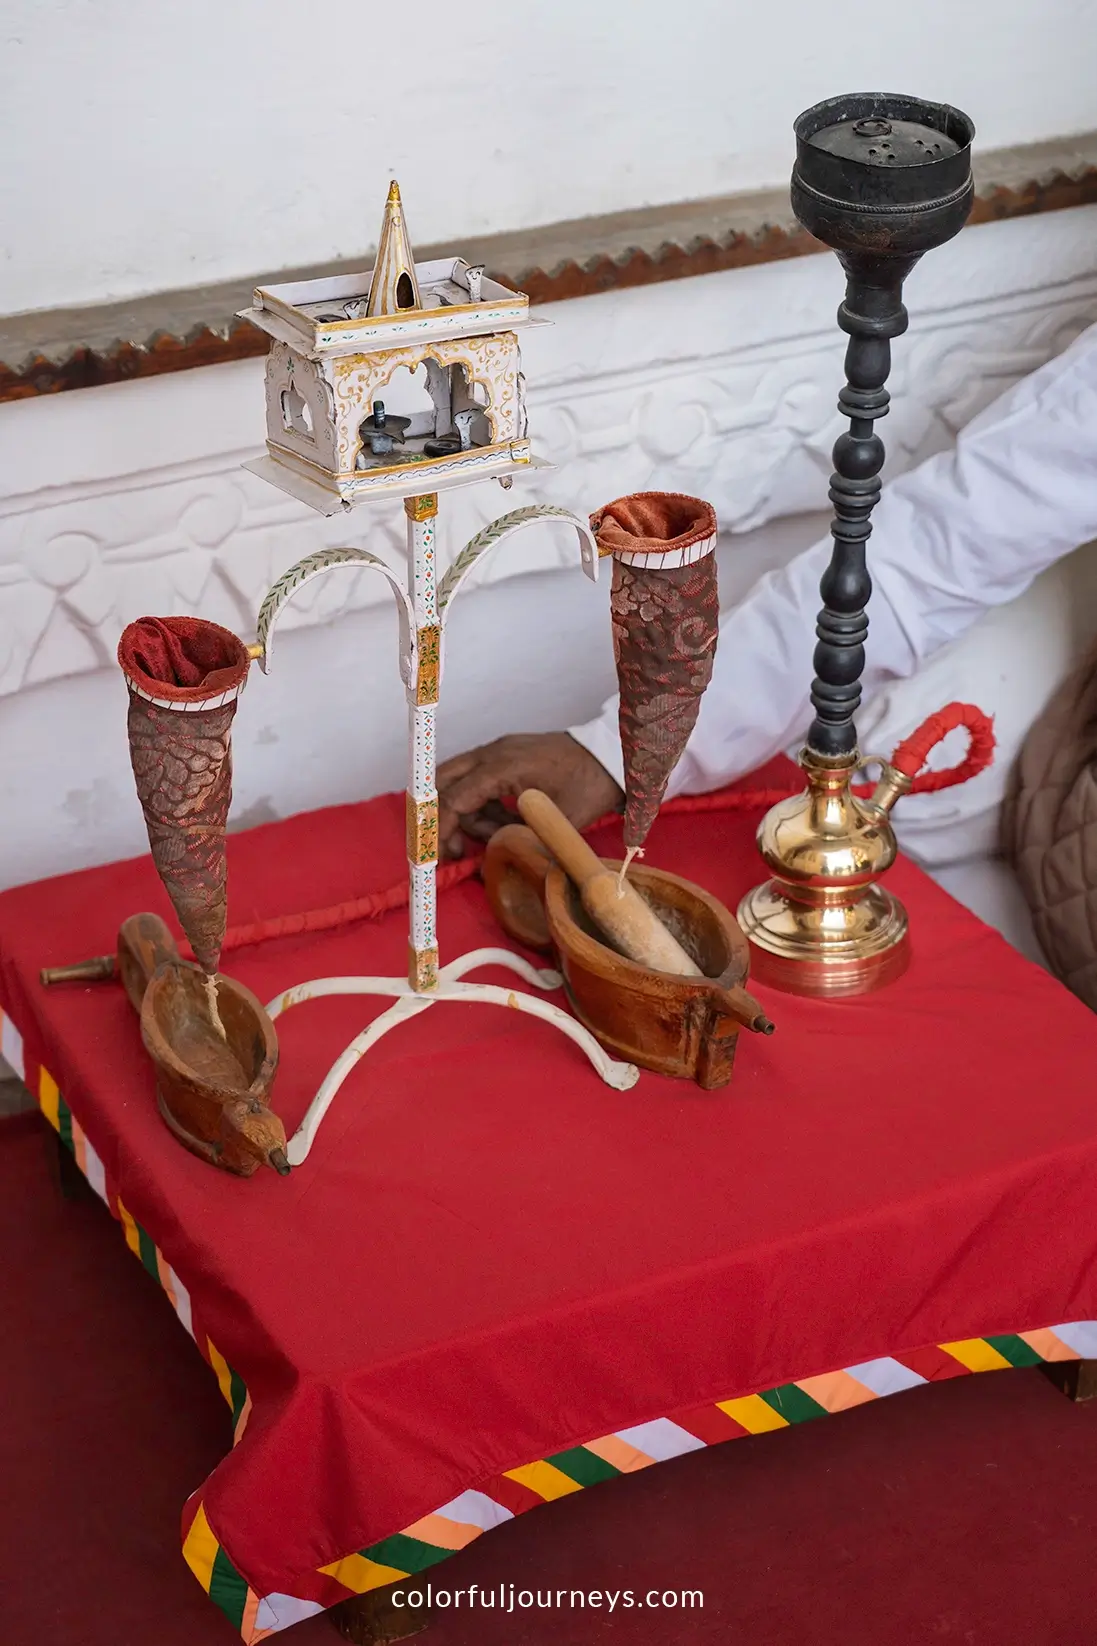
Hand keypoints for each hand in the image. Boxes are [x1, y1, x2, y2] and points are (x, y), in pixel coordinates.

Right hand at [436, 732, 622, 858]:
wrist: (612, 755)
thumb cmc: (589, 785)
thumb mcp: (559, 821)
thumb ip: (520, 841)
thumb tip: (488, 865)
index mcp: (502, 766)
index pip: (453, 798)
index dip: (441, 830)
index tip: (441, 857)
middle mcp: (492, 753)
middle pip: (443, 782)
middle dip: (442, 818)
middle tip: (454, 849)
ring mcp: (497, 751)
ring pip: (458, 782)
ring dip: (466, 814)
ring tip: (494, 837)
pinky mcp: (505, 756)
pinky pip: (477, 781)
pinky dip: (481, 805)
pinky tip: (503, 823)